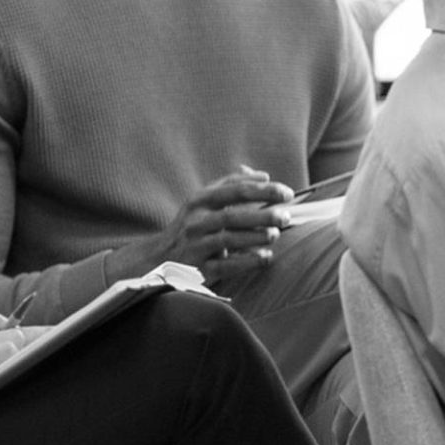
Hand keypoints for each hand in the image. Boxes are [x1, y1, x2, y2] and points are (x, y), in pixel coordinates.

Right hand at [158, 168, 293, 289]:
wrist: (157, 258)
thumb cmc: (190, 226)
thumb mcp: (203, 201)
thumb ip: (232, 185)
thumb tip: (262, 175)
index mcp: (200, 201)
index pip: (234, 190)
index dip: (262, 190)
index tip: (286, 193)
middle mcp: (196, 222)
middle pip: (231, 215)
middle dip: (262, 214)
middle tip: (285, 215)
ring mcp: (196, 246)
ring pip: (227, 240)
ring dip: (255, 236)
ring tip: (275, 234)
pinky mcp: (198, 269)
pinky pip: (225, 266)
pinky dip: (247, 262)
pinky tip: (266, 258)